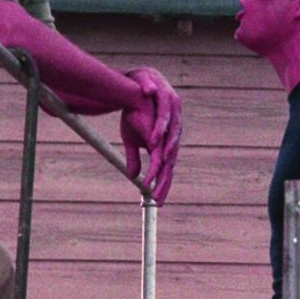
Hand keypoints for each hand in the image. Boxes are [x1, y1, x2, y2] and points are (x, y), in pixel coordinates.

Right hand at [120, 68, 183, 200]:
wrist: (132, 95)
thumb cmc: (133, 115)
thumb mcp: (130, 140)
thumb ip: (134, 158)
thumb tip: (133, 176)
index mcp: (163, 145)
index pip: (166, 169)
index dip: (162, 184)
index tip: (156, 200)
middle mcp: (166, 143)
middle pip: (169, 171)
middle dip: (163, 188)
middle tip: (158, 203)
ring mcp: (164, 140)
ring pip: (166, 166)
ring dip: (160, 182)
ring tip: (154, 196)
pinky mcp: (158, 135)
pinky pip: (157, 156)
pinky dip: (154, 169)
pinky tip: (148, 180)